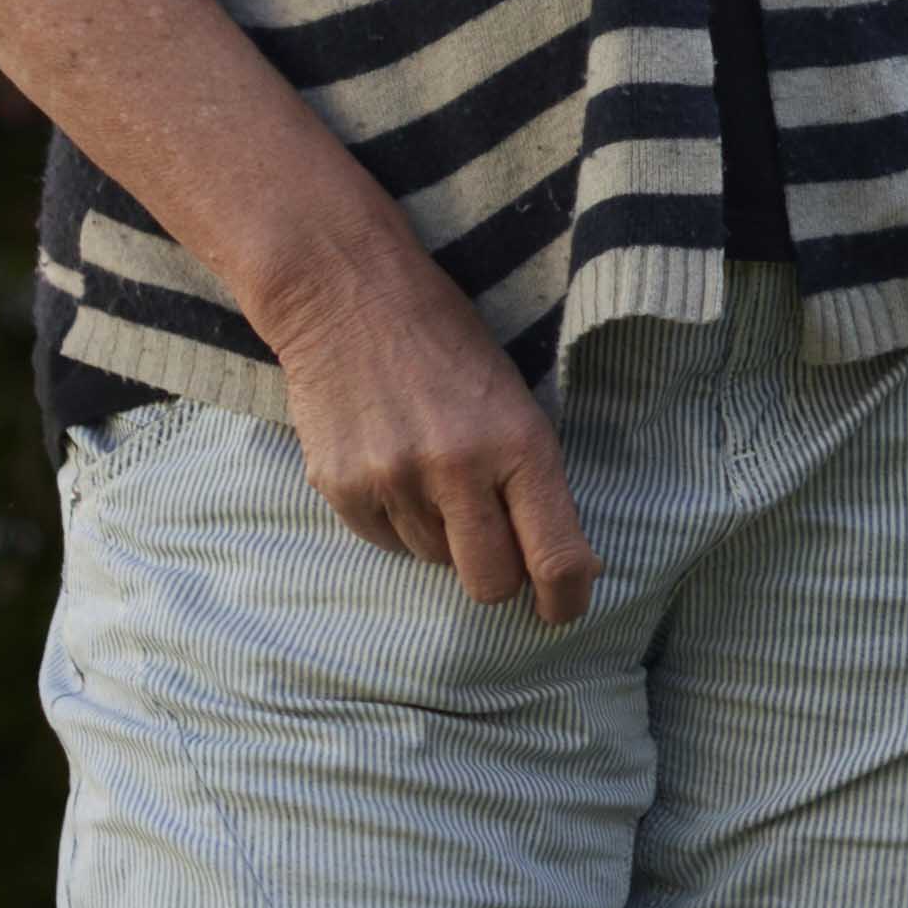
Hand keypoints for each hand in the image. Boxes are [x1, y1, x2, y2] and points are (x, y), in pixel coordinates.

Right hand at [246, 240, 600, 623]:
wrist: (350, 297)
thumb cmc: (449, 345)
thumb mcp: (515, 401)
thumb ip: (534, 479)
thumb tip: (564, 566)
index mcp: (520, 443)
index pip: (555, 557)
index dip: (565, 599)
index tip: (562, 609)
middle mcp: (458, 470)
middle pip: (491, 584)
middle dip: (500, 576)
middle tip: (496, 544)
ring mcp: (395, 482)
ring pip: (435, 562)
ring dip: (443, 536)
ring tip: (432, 469)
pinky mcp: (342, 489)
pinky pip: (386, 543)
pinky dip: (397, 522)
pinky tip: (394, 466)